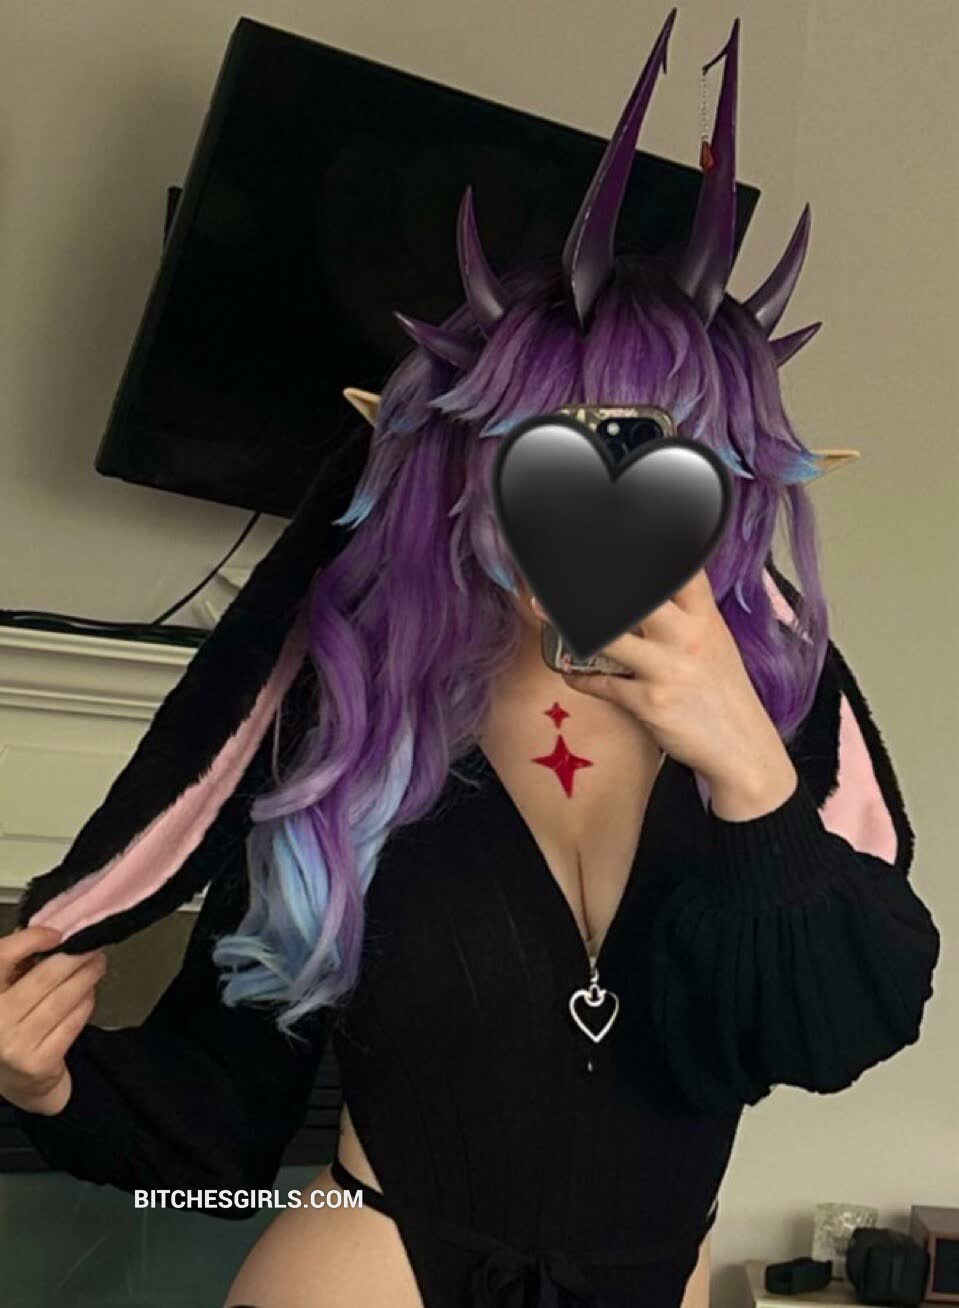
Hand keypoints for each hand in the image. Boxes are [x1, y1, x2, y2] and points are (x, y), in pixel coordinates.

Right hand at [0, 926, 106, 1115]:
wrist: (16, 1080)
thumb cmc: (11, 1024)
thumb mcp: (5, 992)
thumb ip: (18, 963)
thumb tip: (51, 928)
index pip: (2, 957)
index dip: (32, 939)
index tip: (57, 932)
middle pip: (45, 976)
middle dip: (76, 957)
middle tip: (93, 945)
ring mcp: (15, 1045)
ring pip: (64, 998)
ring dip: (87, 977)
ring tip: (97, 964)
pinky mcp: (39, 1062)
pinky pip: (74, 1022)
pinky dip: (86, 1003)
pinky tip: (89, 993)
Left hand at [534, 570, 797, 819]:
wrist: (742, 748)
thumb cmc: (721, 690)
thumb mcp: (713, 641)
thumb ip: (684, 613)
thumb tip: (642, 589)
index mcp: (705, 616)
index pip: (679, 568)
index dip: (649, 547)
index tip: (612, 538)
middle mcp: (688, 636)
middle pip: (637, 595)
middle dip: (594, 583)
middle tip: (560, 575)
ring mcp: (668, 668)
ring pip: (609, 635)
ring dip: (569, 623)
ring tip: (542, 610)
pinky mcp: (650, 701)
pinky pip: (602, 683)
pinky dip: (580, 678)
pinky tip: (570, 673)